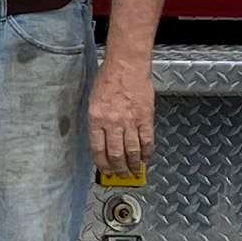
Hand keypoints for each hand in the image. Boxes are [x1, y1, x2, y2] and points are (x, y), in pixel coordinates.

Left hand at [87, 54, 155, 177]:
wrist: (127, 65)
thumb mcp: (93, 101)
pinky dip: (147, 153)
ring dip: (133, 165)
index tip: (105, 172)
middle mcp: (112, 122)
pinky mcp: (146, 118)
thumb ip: (98, 122)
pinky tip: (146, 159)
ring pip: (132, 151)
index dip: (102, 164)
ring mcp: (130, 121)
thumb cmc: (108, 79)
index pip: (97, 149)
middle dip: (118, 169)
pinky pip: (147, 141)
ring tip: (134, 172)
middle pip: (115, 154)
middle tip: (121, 176)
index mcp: (96, 119)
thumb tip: (103, 142)